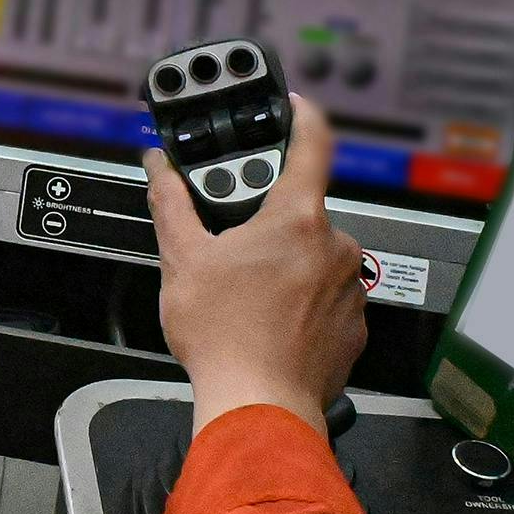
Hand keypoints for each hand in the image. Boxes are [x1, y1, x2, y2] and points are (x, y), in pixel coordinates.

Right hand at [152, 96, 367, 436]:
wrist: (260, 406)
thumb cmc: (227, 338)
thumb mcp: (182, 260)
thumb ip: (172, 204)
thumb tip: (159, 171)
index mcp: (296, 220)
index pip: (313, 144)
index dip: (302, 117)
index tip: (293, 107)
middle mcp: (335, 247)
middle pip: (301, 211)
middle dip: (267, 220)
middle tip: (233, 245)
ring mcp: (350, 288)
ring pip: (314, 256)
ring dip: (286, 264)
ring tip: (248, 293)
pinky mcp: (355, 325)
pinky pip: (327, 296)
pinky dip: (301, 301)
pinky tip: (270, 320)